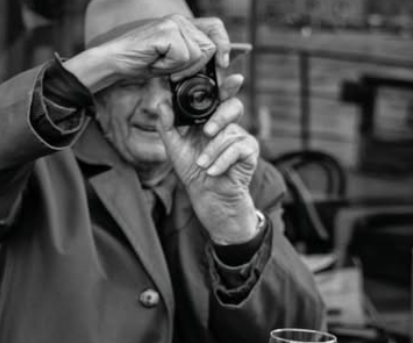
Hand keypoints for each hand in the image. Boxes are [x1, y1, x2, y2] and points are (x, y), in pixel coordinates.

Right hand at [68, 15, 230, 92]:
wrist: (113, 63)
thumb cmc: (138, 64)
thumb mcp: (171, 62)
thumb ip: (191, 59)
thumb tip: (217, 63)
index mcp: (182, 25)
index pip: (215, 27)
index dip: (223, 45)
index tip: (223, 63)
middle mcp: (180, 20)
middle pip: (209, 46)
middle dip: (195, 67)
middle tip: (173, 74)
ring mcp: (173, 24)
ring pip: (197, 54)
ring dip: (179, 68)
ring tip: (159, 65)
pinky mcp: (166, 32)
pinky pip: (182, 57)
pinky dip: (168, 67)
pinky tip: (154, 63)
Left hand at [158, 77, 262, 244]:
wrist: (208, 196)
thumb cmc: (193, 171)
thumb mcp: (174, 149)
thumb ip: (167, 126)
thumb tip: (162, 103)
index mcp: (210, 118)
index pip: (217, 96)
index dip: (222, 84)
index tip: (225, 76)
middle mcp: (227, 123)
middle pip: (232, 105)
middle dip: (220, 116)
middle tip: (207, 131)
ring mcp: (240, 136)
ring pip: (229, 132)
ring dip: (212, 151)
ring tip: (202, 164)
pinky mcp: (250, 150)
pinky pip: (237, 149)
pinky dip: (221, 162)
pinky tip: (212, 172)